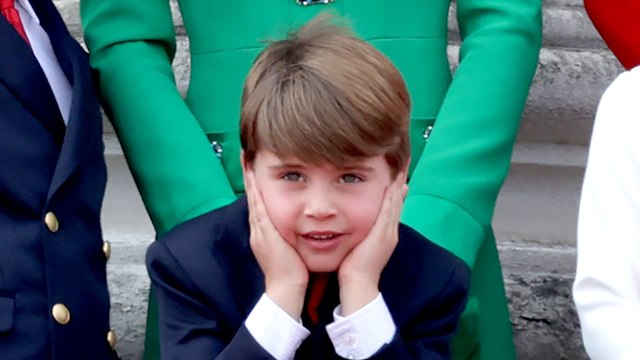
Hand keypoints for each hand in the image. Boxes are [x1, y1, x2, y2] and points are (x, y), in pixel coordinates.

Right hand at [245, 170, 308, 318]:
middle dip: (249, 175)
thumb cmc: (293, 271)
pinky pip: (257, 205)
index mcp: (265, 231)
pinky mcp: (264, 231)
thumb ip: (292, 234)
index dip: (256, 184)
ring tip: (246, 158)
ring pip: (253, 197)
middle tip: (246, 155)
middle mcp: (259, 228)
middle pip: (252, 195)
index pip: (259, 202)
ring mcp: (259, 229)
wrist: (286, 288)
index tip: (255, 166)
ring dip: (249, 178)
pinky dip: (254, 190)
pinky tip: (253, 175)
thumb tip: (302, 223)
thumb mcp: (291, 247)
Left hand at [338, 173, 407, 315]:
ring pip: (396, 205)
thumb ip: (356, 234)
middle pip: (397, 204)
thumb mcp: (357, 246)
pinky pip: (390, 211)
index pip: (391, 209)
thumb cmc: (352, 268)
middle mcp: (390, 232)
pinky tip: (392, 185)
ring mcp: (389, 233)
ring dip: (397, 187)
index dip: (394, 193)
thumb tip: (348, 226)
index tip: (395, 178)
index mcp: (384, 235)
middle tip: (402, 168)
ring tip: (400, 171)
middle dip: (399, 186)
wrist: (358, 283)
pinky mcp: (384, 234)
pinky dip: (392, 197)